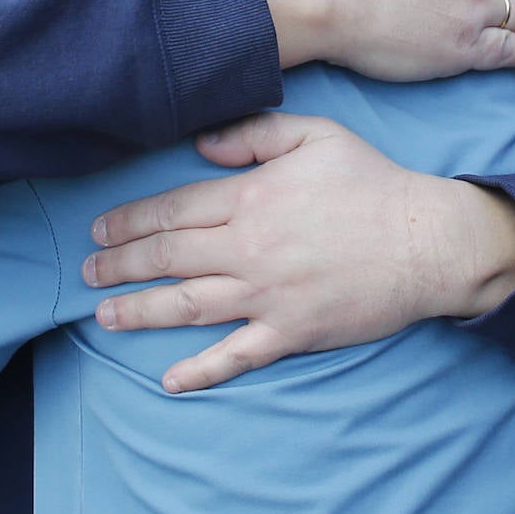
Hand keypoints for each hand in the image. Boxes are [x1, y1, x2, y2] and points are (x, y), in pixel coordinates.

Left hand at [83, 113, 514, 392]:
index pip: (172, 210)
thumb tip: (201, 144)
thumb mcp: (317, 136)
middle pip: (168, 258)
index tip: (99, 230)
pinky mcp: (291, 333)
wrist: (426, 242)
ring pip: (186, 306)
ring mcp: (267, 296)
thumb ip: (254, 133)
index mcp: (252, 198)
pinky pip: (236, 357)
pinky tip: (169, 380)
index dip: (129, 221)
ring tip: (105, 314)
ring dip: (140, 311)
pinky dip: (200, 371)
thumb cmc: (374, 184)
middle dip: (120, 265)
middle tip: (88, 272)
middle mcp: (249, 250)